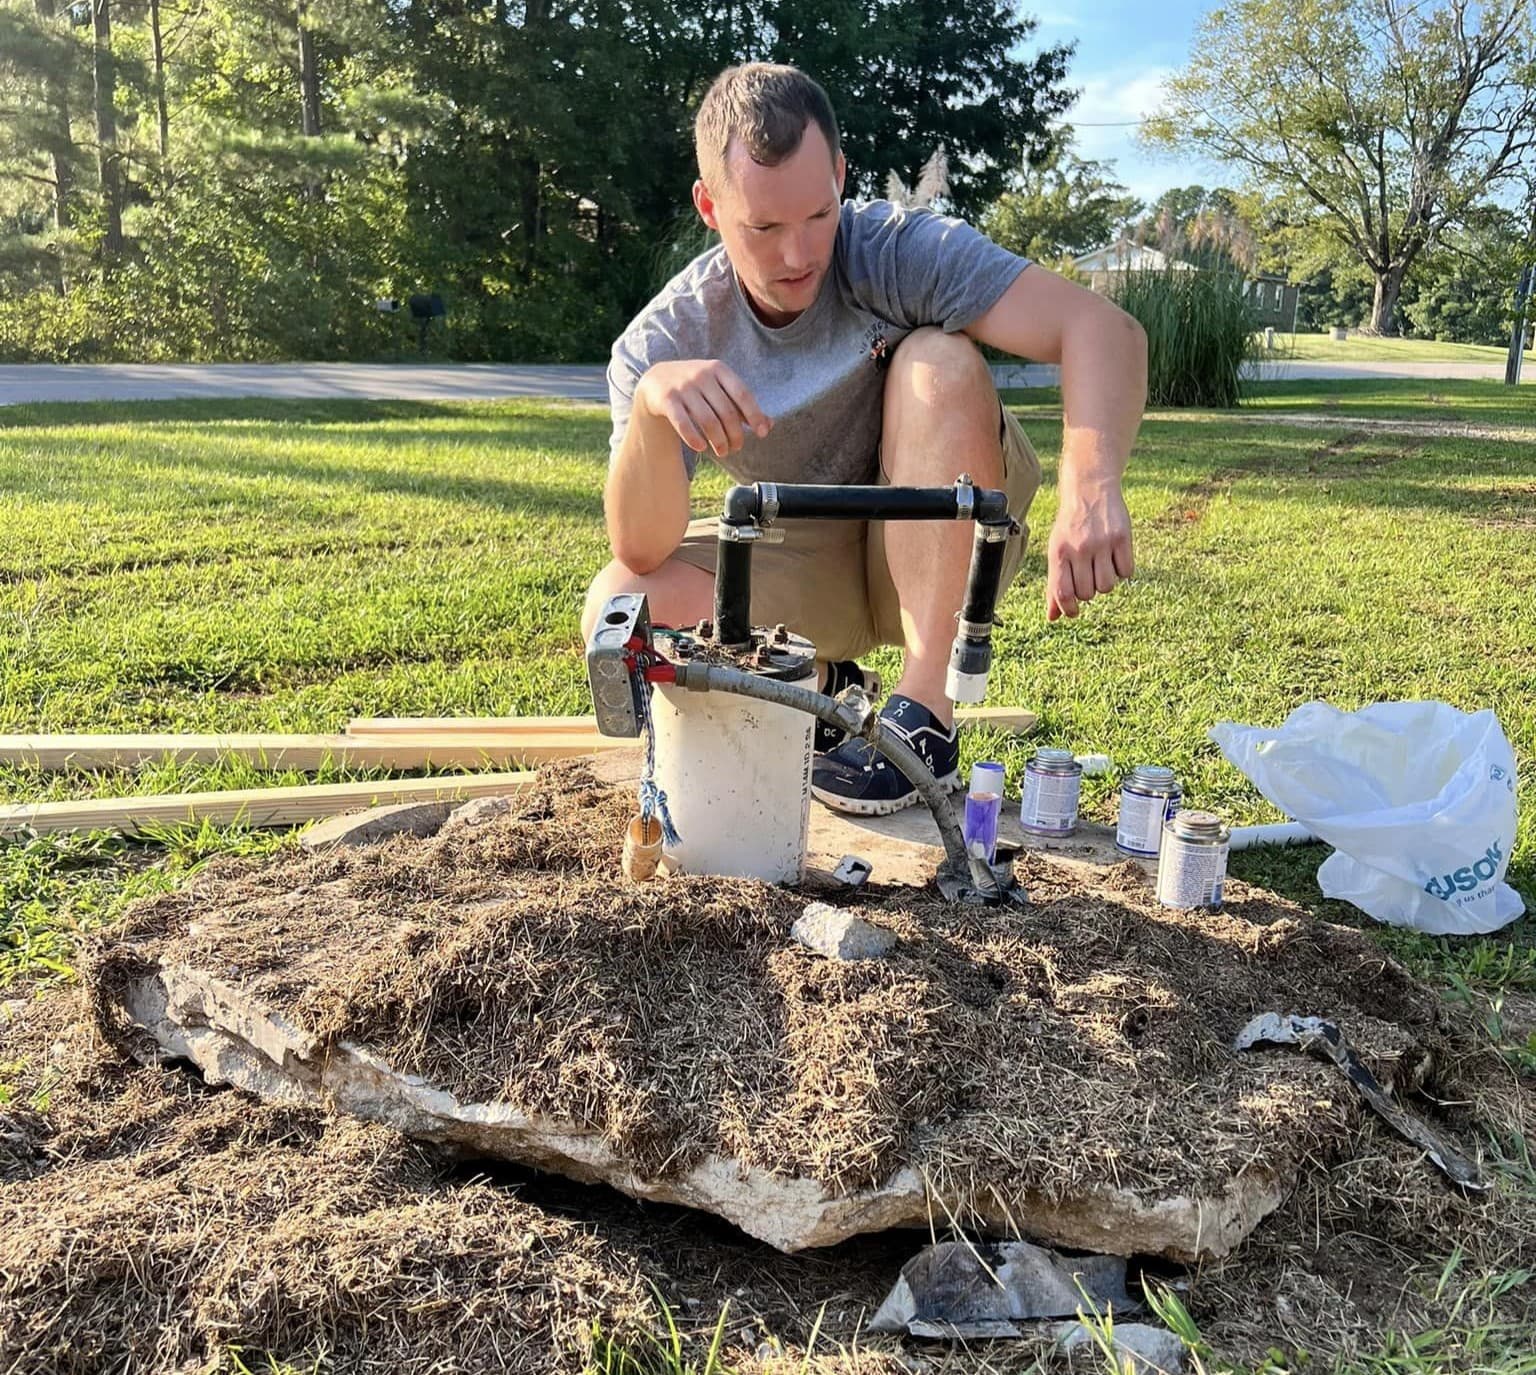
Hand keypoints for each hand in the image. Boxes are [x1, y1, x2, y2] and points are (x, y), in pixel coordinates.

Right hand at [636, 360, 770, 457]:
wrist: (657, 380)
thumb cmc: (697, 389)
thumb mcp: (720, 390)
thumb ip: (742, 406)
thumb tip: (768, 425)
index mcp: (719, 369)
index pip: (742, 394)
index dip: (754, 415)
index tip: (762, 434)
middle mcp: (702, 375)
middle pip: (727, 412)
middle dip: (735, 435)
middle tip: (736, 448)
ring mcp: (683, 386)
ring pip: (708, 421)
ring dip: (718, 441)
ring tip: (722, 452)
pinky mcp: (667, 399)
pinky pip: (683, 423)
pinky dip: (694, 438)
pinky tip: (701, 447)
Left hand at [1046, 476, 1132, 620]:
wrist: (1090, 489)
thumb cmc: (1070, 527)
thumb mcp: (1057, 551)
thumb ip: (1054, 584)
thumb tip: (1053, 617)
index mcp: (1059, 553)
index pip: (1063, 593)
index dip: (1068, 609)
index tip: (1073, 611)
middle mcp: (1079, 548)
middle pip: (1088, 593)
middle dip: (1089, 591)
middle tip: (1088, 576)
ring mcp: (1102, 543)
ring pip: (1107, 586)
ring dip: (1105, 582)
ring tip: (1101, 566)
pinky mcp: (1122, 537)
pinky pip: (1126, 572)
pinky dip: (1122, 570)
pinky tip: (1115, 557)